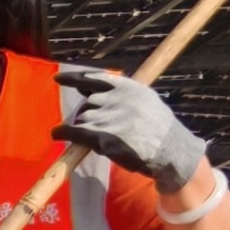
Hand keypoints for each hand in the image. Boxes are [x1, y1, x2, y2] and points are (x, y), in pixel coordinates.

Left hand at [55, 66, 209, 190]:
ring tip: (96, 137)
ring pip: (82, 118)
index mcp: (129, 88)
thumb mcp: (145, 102)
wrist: (171, 150)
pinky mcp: (102, 136)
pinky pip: (74, 132)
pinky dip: (63, 133)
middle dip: (87, 115)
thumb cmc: (159, 130)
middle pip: (87, 103)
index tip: (58, 78)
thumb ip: (122, 95)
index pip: (96, 78)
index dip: (74, 78)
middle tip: (97, 128)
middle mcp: (117, 99)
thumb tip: (91, 91)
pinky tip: (57, 134)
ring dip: (82, 127)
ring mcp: (109, 117)